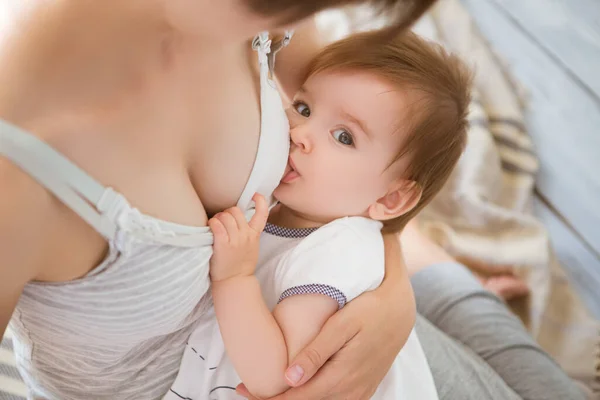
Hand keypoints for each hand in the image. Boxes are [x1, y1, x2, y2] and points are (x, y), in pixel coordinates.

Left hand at [208, 193, 268, 282]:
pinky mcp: (223, 244)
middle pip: (235, 211)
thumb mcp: (252, 247)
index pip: (262, 213)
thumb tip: (240, 220)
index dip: (260, 201)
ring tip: (214, 225)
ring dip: (217, 217)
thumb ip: (249, 233)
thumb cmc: (241, 265)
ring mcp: (235, 240)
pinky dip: (212, 223)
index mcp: (254, 235)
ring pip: (225, 216)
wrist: (235, 282)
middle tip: (221, 220)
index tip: (255, 195)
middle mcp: (246, 235)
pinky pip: (217, 225)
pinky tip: (210, 227)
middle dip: (226, 212)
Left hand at [237, 234, 414, 399]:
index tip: (242, 390)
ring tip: (268, 390)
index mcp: (342, 376)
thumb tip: (290, 378)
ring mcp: (358, 392)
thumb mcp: (343, 324)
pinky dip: (314, 398)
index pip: (298, 399)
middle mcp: (350, 391)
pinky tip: (299, 389)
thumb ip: (317, 352)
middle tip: (247, 390)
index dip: (268, 399)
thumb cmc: (370, 310)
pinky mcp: (363, 388)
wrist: (402, 310)